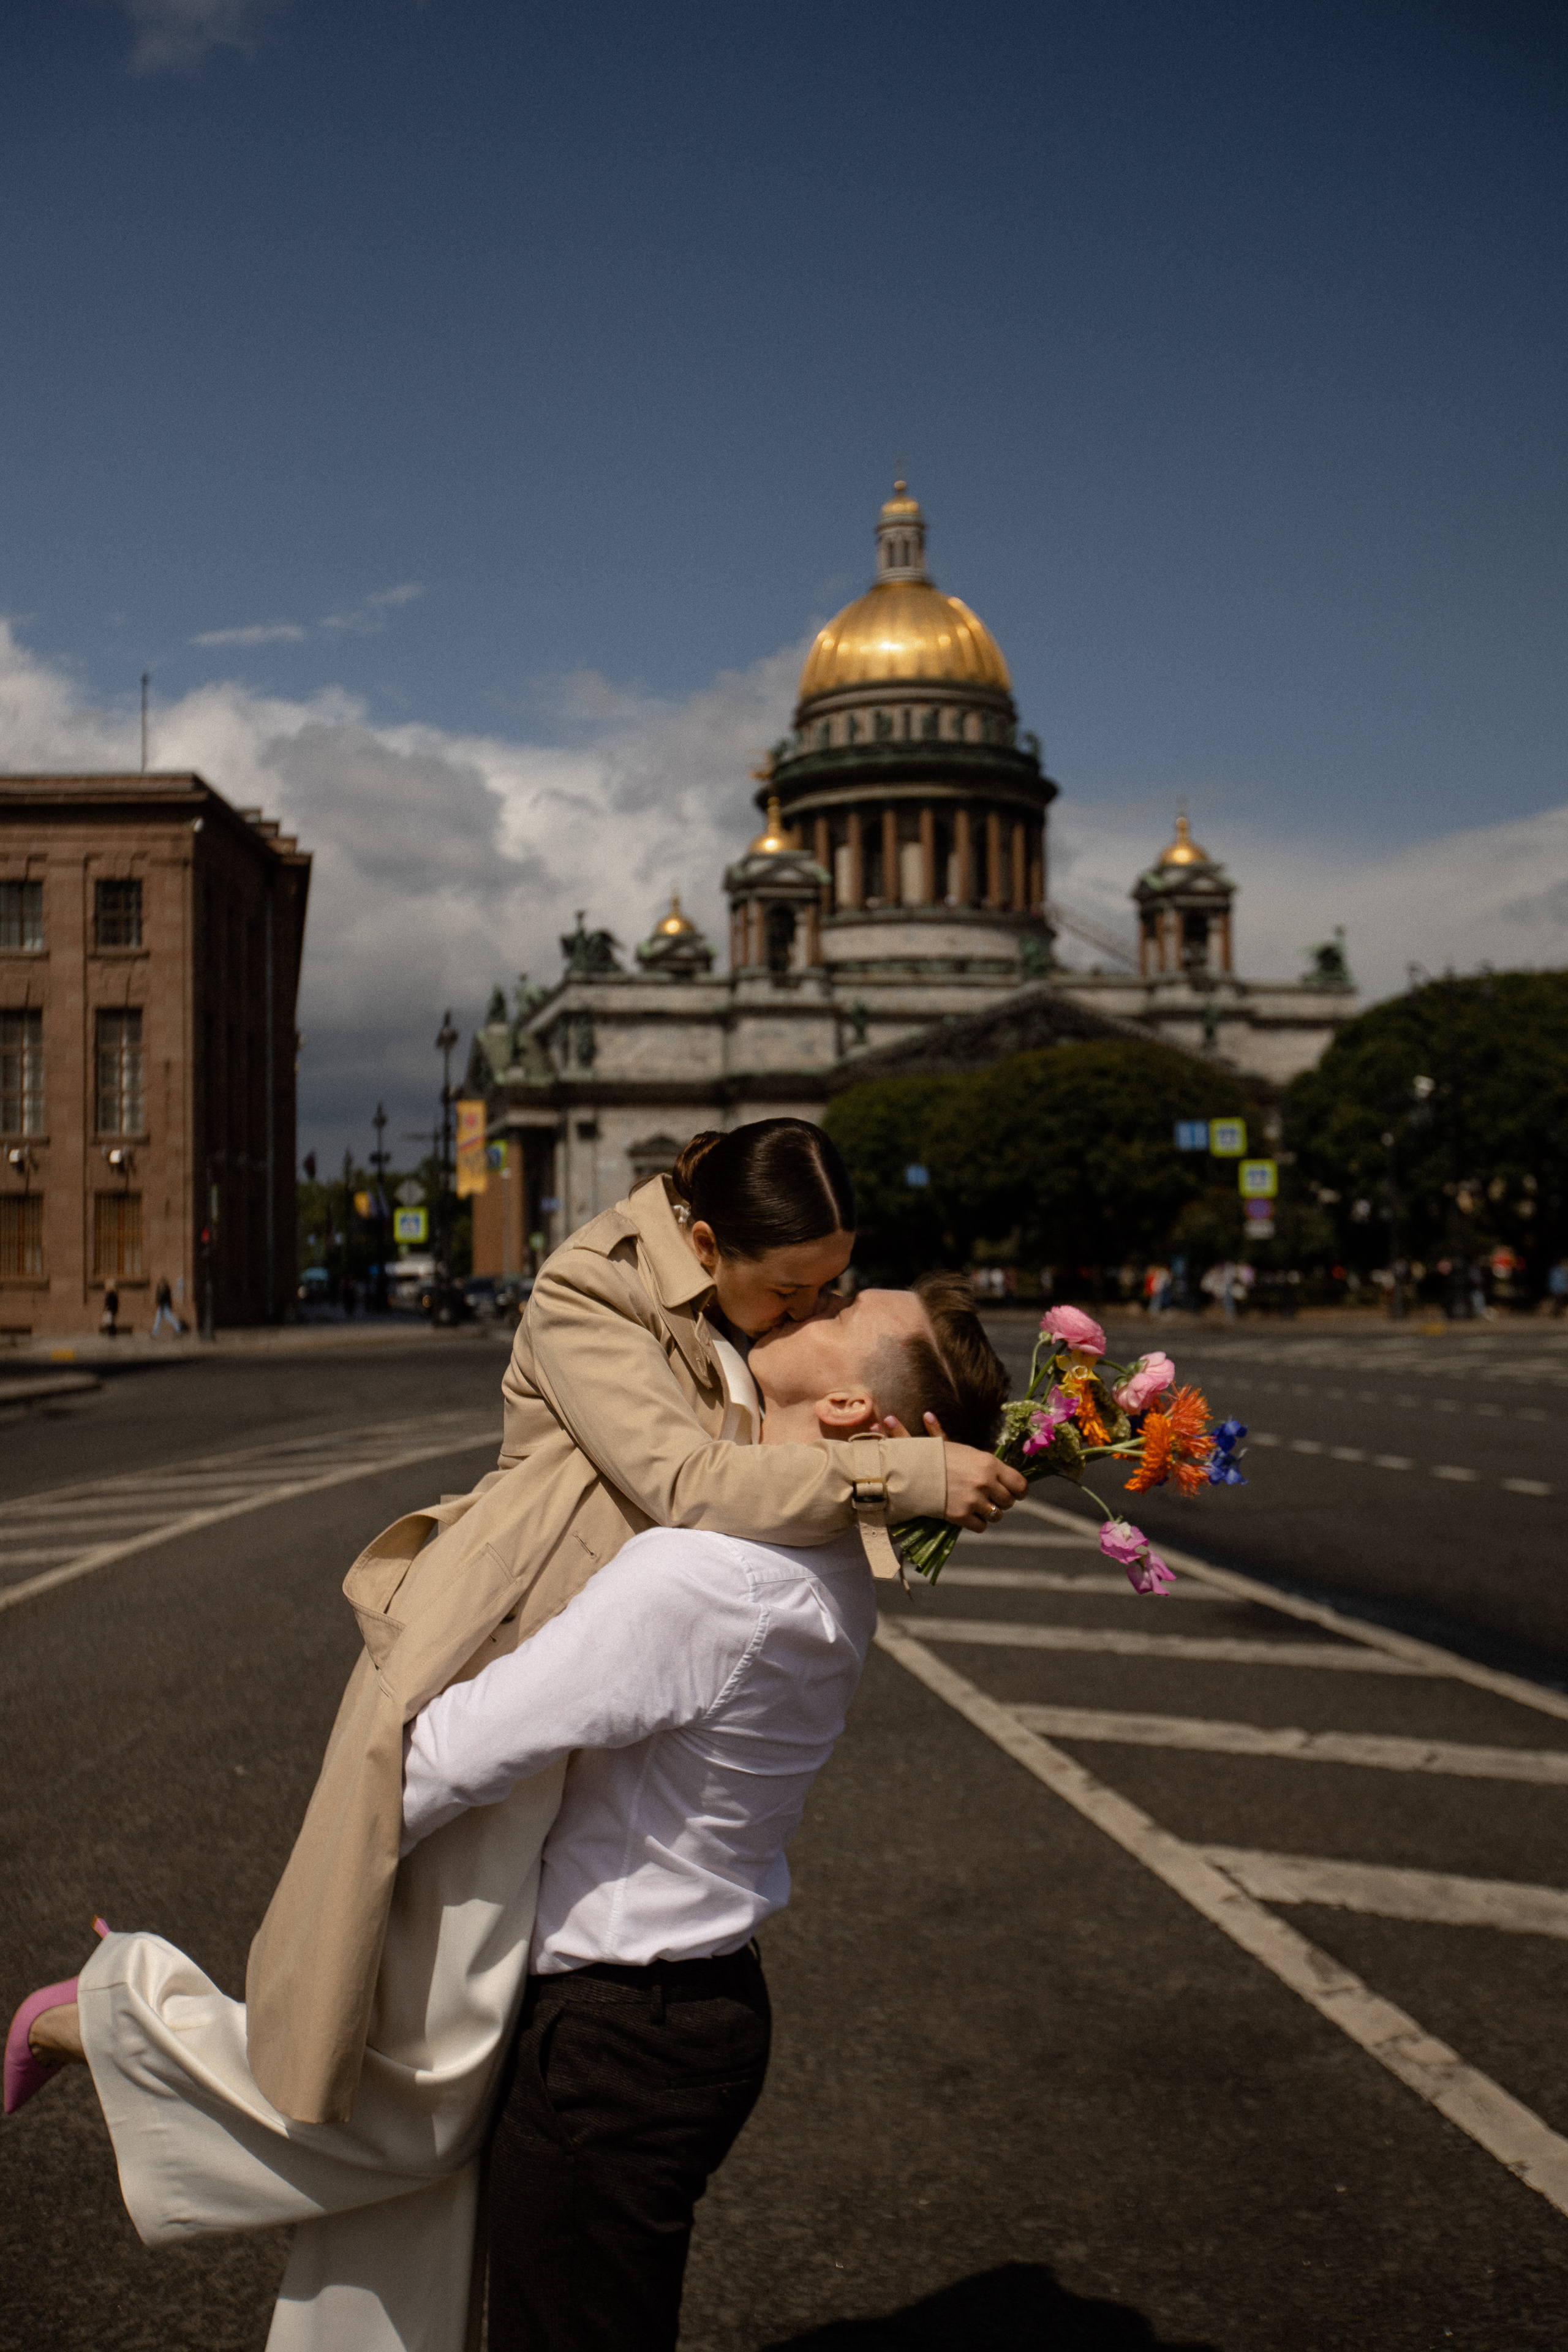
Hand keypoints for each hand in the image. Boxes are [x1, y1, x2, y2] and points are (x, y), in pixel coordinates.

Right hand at [879, 1412, 1027, 1531]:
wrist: (911, 1470)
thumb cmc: (937, 1456)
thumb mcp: (962, 1450)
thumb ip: (986, 1459)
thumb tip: (984, 1450)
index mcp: (989, 1463)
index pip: (1020, 1484)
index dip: (1019, 1491)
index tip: (1016, 1493)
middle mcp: (985, 1482)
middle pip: (1009, 1501)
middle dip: (1002, 1501)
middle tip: (992, 1498)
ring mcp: (974, 1500)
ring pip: (996, 1515)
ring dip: (990, 1513)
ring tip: (979, 1507)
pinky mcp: (961, 1515)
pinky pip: (981, 1526)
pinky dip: (976, 1523)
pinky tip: (969, 1515)